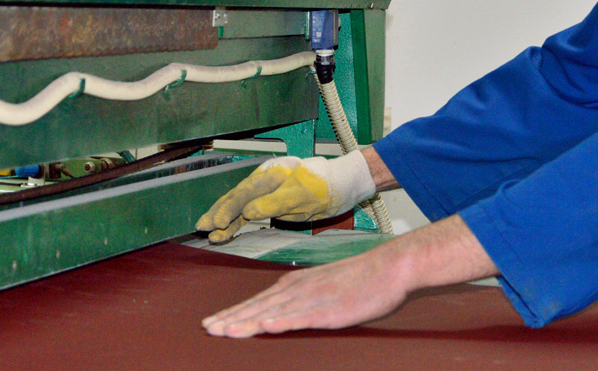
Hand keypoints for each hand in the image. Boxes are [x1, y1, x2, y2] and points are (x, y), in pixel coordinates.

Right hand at [195, 150, 374, 242]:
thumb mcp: (302, 195)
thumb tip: (248, 213)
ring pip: (239, 206)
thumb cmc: (325, 186)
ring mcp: (265, 191)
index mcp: (270, 174)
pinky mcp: (270, 203)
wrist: (342, 185)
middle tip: (202, 227)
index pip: (244, 193)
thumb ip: (274, 203)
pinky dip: (236, 223)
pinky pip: (248, 213)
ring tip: (209, 233)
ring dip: (224, 220)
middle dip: (218, 213)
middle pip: (235, 197)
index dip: (229, 208)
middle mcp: (264, 181)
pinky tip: (225, 233)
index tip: (217, 223)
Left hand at [202, 245, 408, 337]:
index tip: (213, 322)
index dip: (235, 312)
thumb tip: (283, 309)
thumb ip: (304, 296)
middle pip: (259, 307)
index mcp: (297, 284)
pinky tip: (267, 326)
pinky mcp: (331, 309)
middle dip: (232, 319)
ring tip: (226, 331)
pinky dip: (284, 321)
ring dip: (248, 321)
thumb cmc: (361, 278)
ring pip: (274, 312)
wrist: (389, 266)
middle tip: (208, 329)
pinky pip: (303, 317)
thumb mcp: (325, 285)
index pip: (258, 301)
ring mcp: (314, 298)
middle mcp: (299, 289)